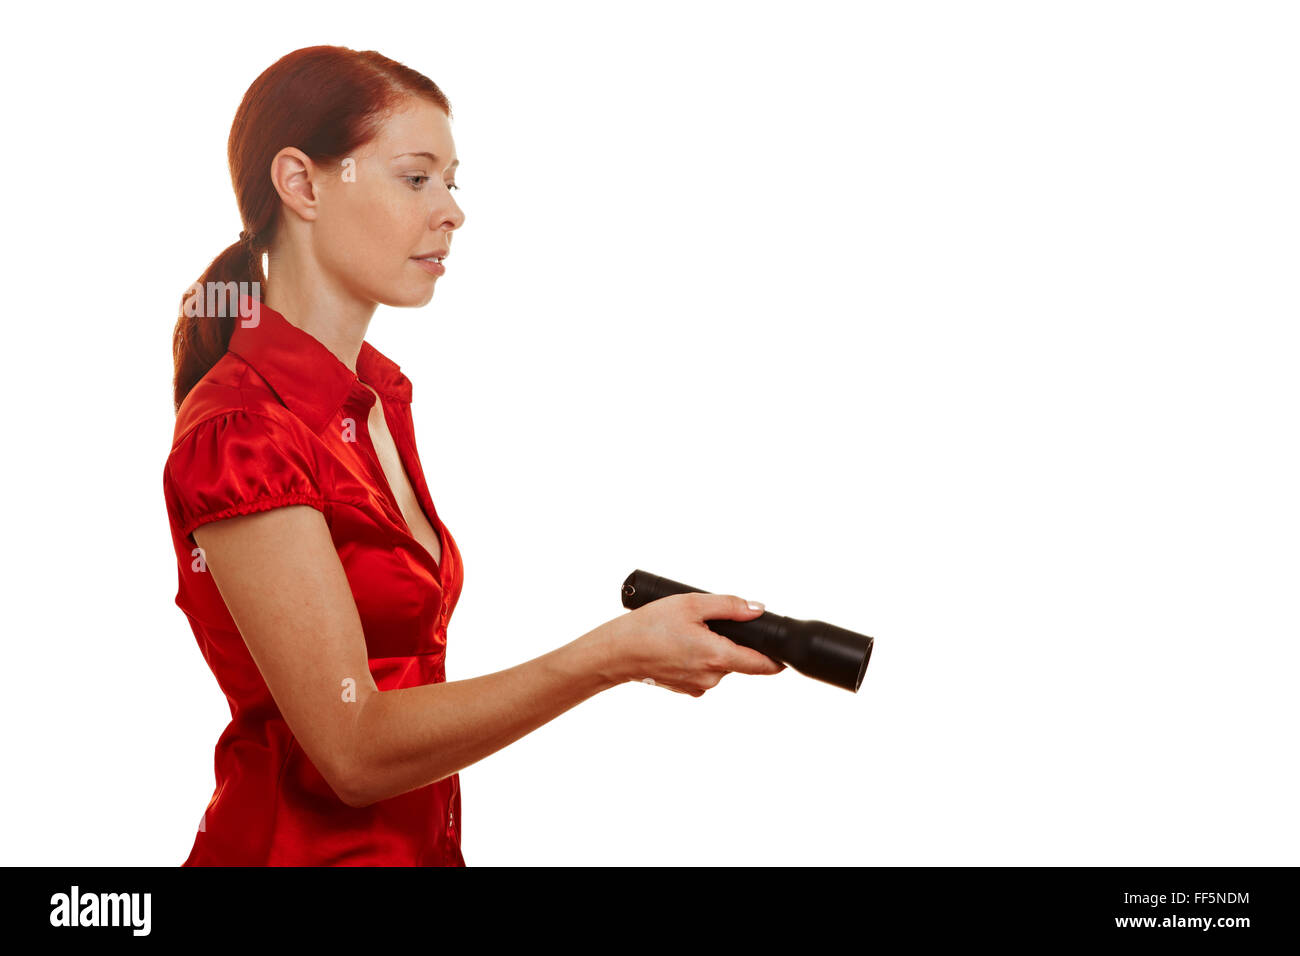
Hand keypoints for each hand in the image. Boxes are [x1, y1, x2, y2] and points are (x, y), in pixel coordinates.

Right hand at [589, 592, 785, 695]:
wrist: (615, 653)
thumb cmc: (648, 626)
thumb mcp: (691, 603)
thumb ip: (729, 606)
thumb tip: (758, 609)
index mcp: (717, 656)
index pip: (763, 666)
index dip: (777, 659)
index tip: (783, 652)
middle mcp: (711, 678)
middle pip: (738, 660)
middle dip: (730, 642)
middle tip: (705, 623)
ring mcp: (698, 687)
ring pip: (719, 665)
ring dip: (711, 649)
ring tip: (684, 633)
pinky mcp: (685, 690)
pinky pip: (702, 673)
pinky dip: (696, 659)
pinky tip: (676, 647)